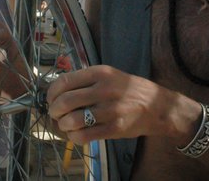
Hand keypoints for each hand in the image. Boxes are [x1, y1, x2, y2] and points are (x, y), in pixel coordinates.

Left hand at [47, 65, 161, 143]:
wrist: (158, 106)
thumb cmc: (130, 89)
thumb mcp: (110, 75)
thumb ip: (87, 79)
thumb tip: (59, 89)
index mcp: (100, 73)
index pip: (65, 81)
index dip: (51, 92)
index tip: (50, 99)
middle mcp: (104, 89)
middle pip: (66, 101)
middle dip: (54, 110)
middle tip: (55, 113)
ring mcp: (110, 110)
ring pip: (73, 120)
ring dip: (63, 124)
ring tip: (65, 124)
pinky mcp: (114, 128)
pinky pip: (84, 136)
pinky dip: (74, 137)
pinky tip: (75, 134)